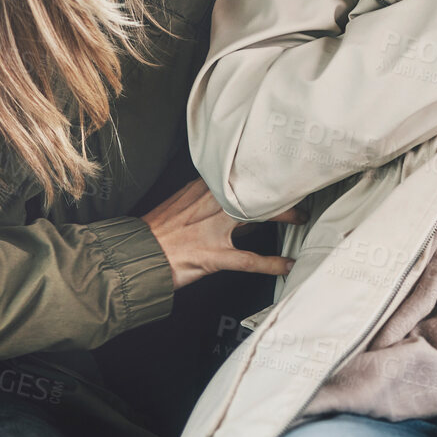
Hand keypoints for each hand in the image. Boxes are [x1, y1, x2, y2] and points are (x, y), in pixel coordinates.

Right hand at [141, 178, 306, 289]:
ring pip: (257, 216)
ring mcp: (212, 230)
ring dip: (284, 217)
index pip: (237, 175)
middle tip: (299, 190)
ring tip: (302, 218)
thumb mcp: (180, 207)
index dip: (261, 174)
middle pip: (253, 190)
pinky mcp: (212, 256)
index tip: (279, 172)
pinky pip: (250, 260)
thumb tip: (234, 206)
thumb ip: (208, 203)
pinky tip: (286, 265)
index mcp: (200, 189)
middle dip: (279, 190)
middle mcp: (209, 204)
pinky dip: (272, 263)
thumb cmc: (158, 233)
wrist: (134, 256)